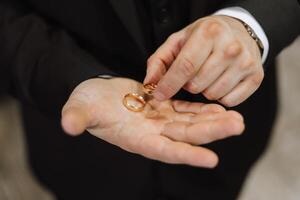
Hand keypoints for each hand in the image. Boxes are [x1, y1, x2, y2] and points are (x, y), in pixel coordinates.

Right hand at [61, 78, 243, 167]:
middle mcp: (152, 133)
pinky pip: (186, 109)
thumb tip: (68, 125)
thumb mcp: (78, 108)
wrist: (96, 94)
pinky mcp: (163, 107)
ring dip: (213, 121)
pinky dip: (202, 109)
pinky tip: (218, 107)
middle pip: (185, 135)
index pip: (164, 150)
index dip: (186, 155)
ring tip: (236, 118)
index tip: (211, 159)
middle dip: (211, 132)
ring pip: (190, 122)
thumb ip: (77, 118)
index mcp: (134, 138)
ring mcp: (160, 120)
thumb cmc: (85, 103)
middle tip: (237, 126)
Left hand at [145, 15, 263, 106]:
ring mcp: (246, 63)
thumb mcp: (178, 42)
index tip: (158, 95)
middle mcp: (231, 47)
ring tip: (207, 75)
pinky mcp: (256, 77)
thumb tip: (150, 84)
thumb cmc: (204, 38)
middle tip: (192, 73)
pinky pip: (229, 101)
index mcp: (209, 33)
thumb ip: (159, 61)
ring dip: (204, 90)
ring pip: (212, 95)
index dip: (169, 84)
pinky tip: (220, 81)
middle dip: (188, 84)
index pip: (185, 66)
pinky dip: (220, 96)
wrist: (238, 31)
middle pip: (197, 85)